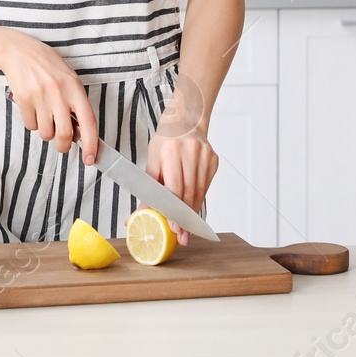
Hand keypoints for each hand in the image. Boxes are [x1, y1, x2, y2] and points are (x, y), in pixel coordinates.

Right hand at [0, 30, 99, 163]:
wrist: (19, 51)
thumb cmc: (47, 65)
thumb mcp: (69, 78)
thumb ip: (75, 103)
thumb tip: (80, 132)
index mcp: (75, 87)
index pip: (88, 121)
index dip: (91, 144)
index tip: (90, 158)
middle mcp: (59, 92)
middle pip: (64, 134)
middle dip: (63, 146)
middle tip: (62, 145)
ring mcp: (40, 96)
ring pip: (45, 132)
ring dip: (46, 132)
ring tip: (45, 117)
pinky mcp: (23, 99)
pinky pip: (30, 125)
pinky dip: (32, 123)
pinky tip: (32, 108)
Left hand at [145, 124, 218, 246]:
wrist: (186, 120)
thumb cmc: (165, 141)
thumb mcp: (152, 160)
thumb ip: (149, 189)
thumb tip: (141, 214)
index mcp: (172, 150)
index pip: (175, 187)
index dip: (174, 210)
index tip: (174, 228)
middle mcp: (191, 152)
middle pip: (190, 192)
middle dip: (184, 217)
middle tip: (181, 236)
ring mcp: (205, 155)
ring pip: (200, 192)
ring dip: (192, 211)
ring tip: (187, 228)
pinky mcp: (214, 160)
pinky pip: (206, 186)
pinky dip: (198, 198)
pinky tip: (192, 207)